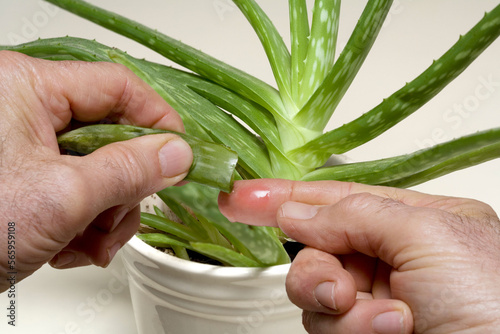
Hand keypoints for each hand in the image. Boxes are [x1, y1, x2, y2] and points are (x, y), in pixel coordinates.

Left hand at [0, 51, 192, 291]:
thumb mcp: (61, 197)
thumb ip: (129, 171)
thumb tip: (177, 154)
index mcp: (25, 88)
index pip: (118, 86)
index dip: (157, 120)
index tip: (179, 155)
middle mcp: (23, 110)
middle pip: (110, 134)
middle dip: (124, 186)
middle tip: (121, 216)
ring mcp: (22, 147)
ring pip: (97, 169)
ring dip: (106, 212)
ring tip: (90, 242)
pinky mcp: (22, 177)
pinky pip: (76, 190)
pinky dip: (84, 223)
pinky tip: (70, 246)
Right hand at [219, 179, 499, 332]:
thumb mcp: (430, 236)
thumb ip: (355, 213)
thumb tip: (297, 210)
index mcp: (417, 221)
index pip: (336, 197)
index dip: (285, 195)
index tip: (242, 196)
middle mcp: (394, 260)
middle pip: (317, 249)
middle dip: (316, 270)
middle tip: (338, 289)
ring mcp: (380, 301)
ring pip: (316, 293)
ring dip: (340, 309)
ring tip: (391, 322)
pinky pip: (327, 327)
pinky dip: (351, 331)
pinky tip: (392, 333)